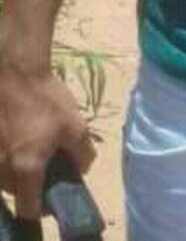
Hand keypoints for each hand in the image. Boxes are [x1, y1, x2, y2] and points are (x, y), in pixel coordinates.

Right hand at [0, 60, 94, 218]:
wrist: (15, 71)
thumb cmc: (46, 99)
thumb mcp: (76, 125)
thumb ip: (82, 154)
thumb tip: (81, 169)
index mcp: (25, 169)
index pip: (28, 209)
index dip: (41, 208)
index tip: (51, 196)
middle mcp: (2, 168)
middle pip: (15, 192)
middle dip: (30, 186)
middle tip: (45, 166)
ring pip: (3, 176)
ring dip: (17, 170)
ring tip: (31, 147)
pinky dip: (7, 154)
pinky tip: (18, 134)